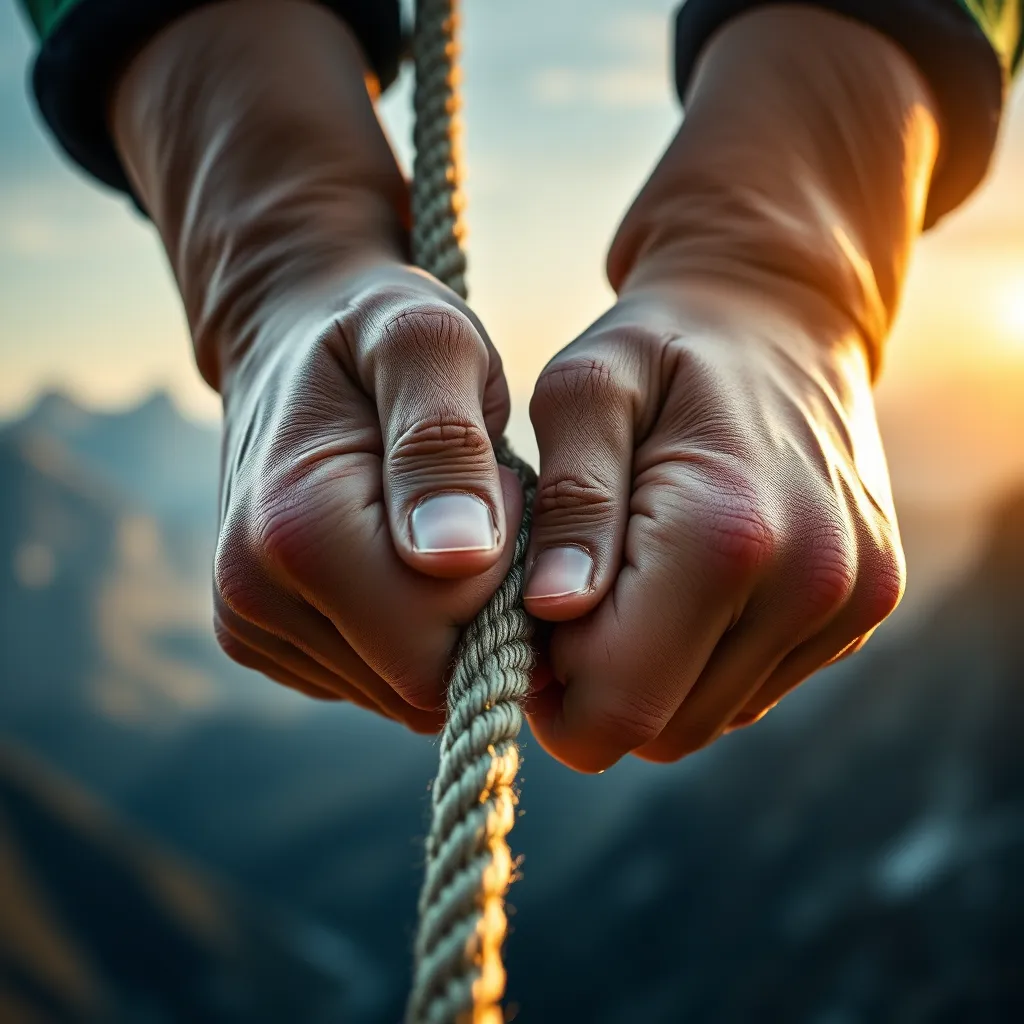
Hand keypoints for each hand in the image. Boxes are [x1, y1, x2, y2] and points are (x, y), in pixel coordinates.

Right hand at [211, 262, 519, 730]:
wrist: (292, 342)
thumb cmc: (379, 337)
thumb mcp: (432, 345)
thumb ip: (442, 442)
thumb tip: (454, 557)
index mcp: (296, 526)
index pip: (441, 644)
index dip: (497, 578)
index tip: (489, 488)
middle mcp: (254, 593)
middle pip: (421, 682)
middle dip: (475, 608)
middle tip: (471, 511)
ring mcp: (250, 625)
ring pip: (402, 692)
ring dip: (443, 622)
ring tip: (431, 528)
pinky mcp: (263, 641)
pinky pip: (375, 682)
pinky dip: (408, 635)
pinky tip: (399, 559)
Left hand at [524, 280, 903, 767]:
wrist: (782, 318)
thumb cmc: (661, 348)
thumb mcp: (586, 391)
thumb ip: (570, 503)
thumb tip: (553, 612)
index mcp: (727, 530)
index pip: (618, 702)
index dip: (547, 688)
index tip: (521, 625)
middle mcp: (809, 583)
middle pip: (663, 730)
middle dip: (593, 690)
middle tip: (564, 604)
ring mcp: (848, 603)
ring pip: (706, 721)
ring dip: (646, 679)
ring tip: (623, 584)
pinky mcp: (861, 611)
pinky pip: (750, 691)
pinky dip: (696, 663)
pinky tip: (680, 587)